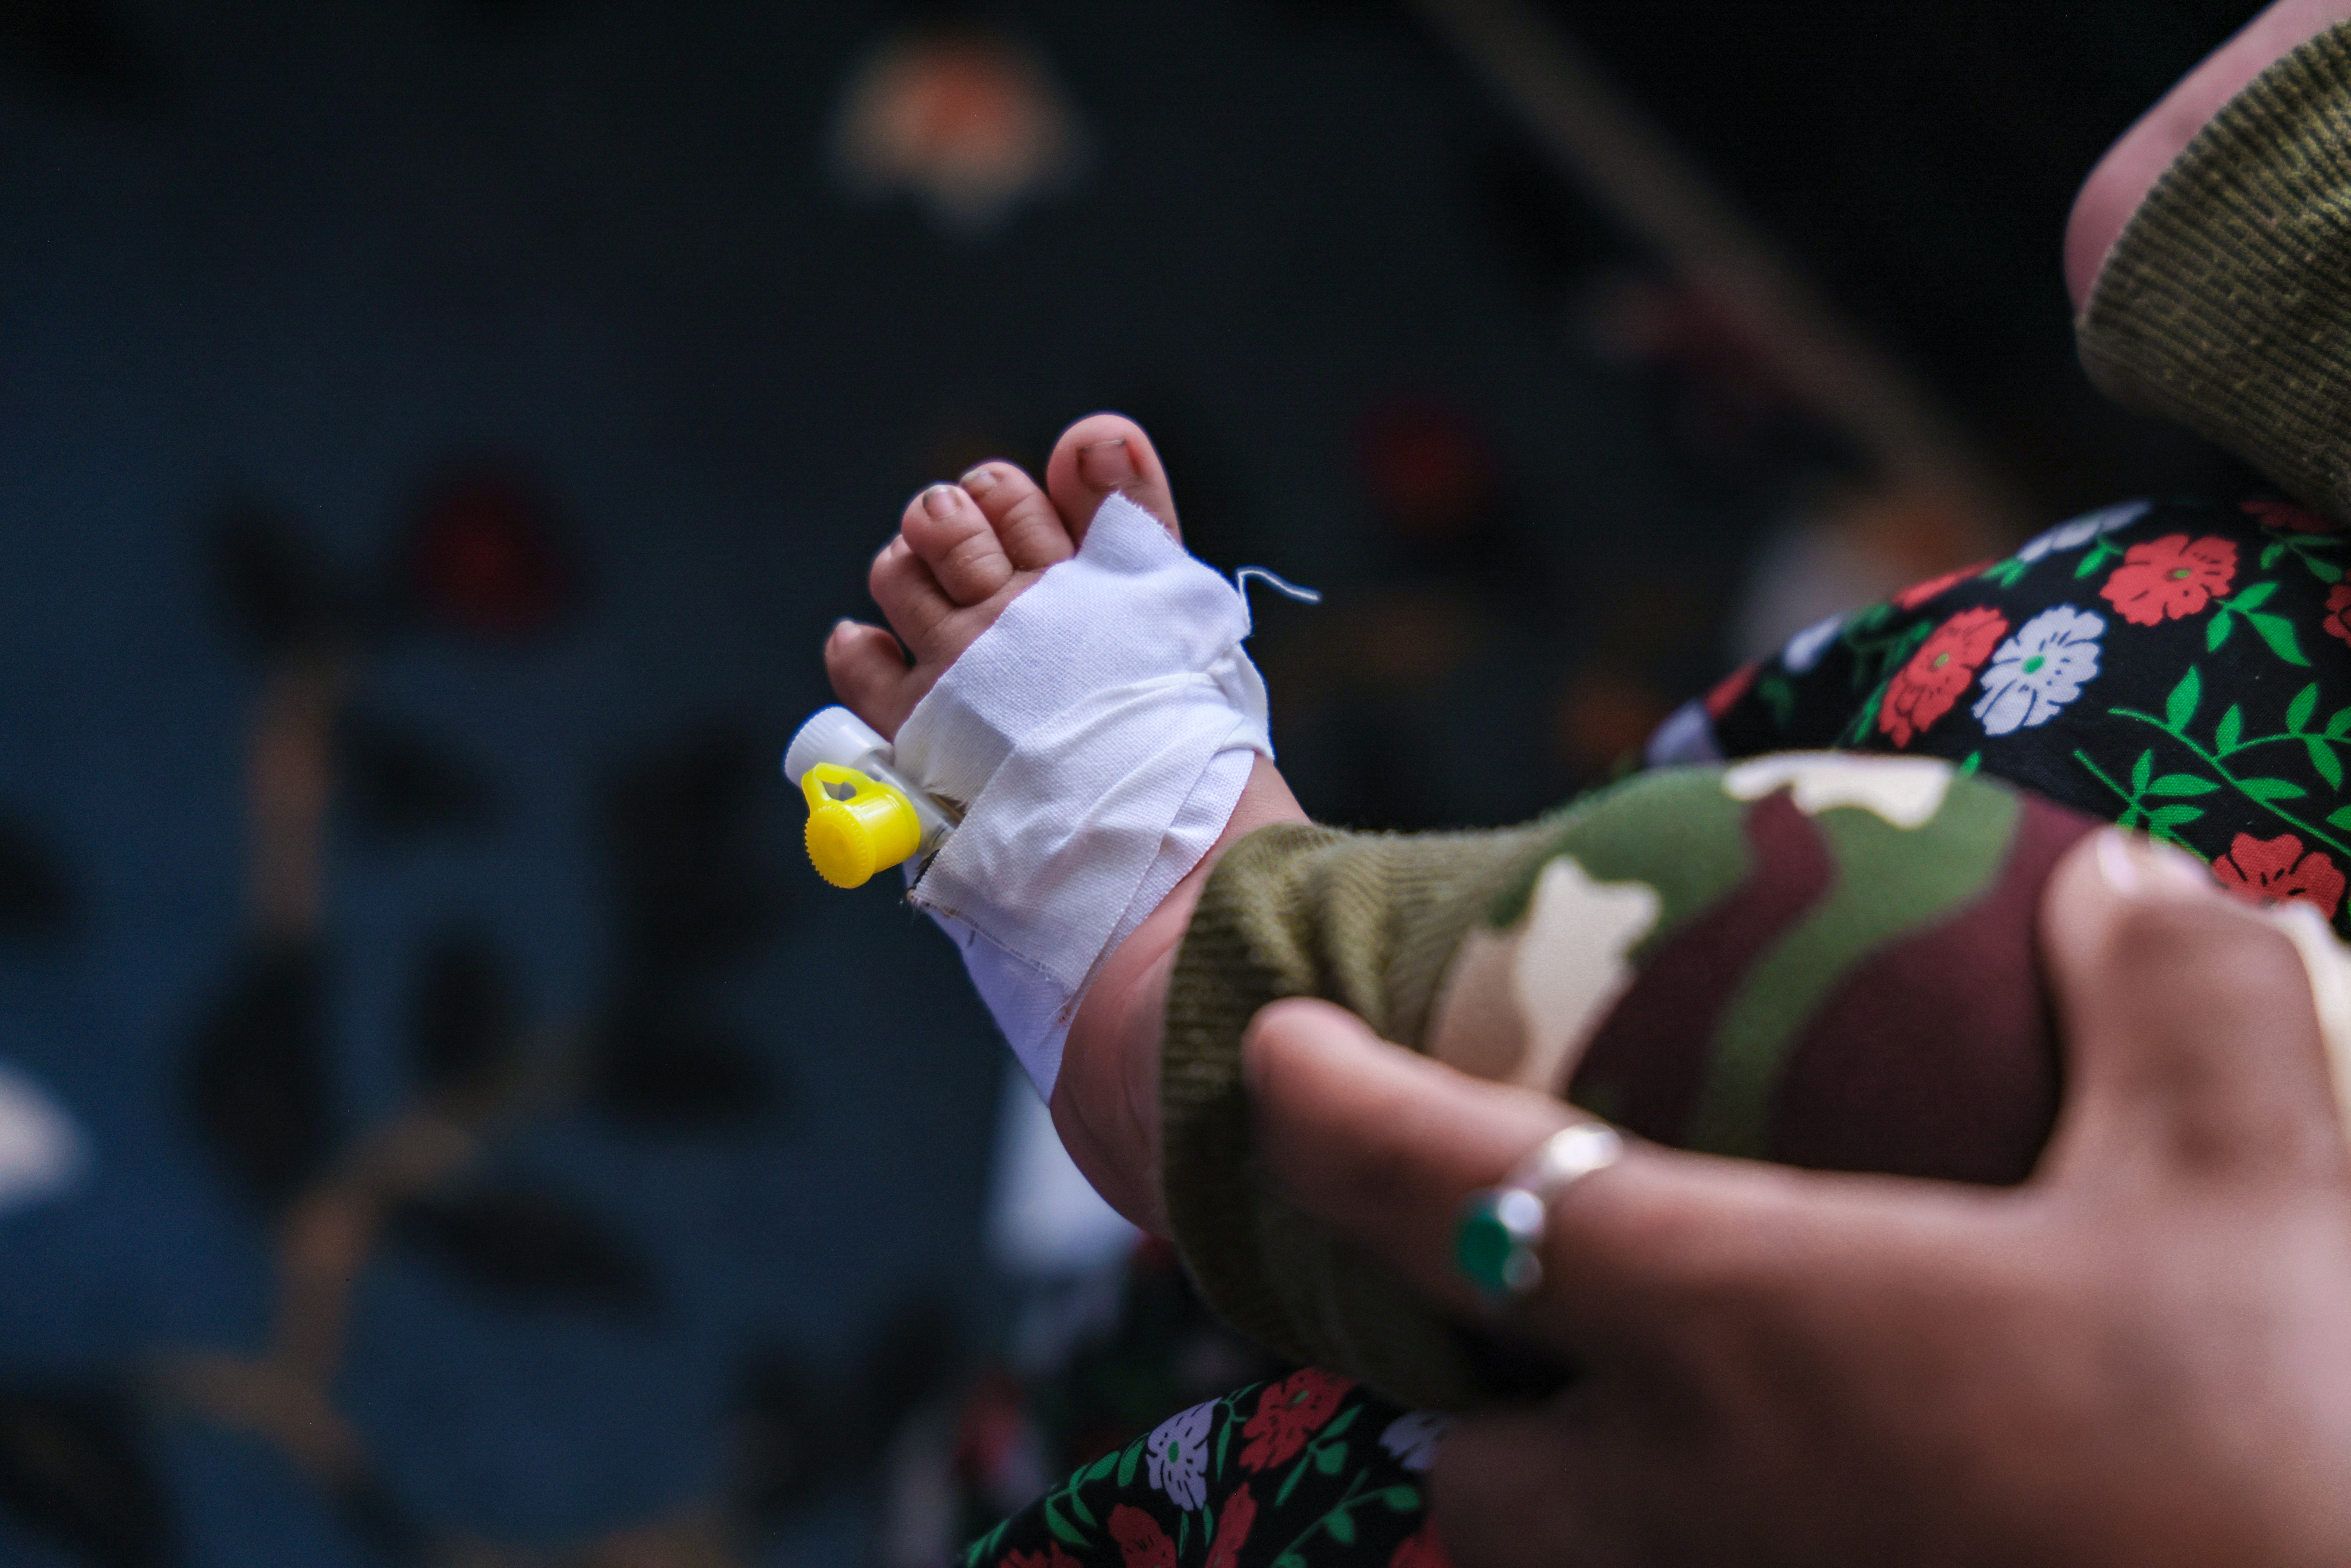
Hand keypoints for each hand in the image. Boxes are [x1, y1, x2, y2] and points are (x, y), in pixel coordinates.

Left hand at [1245, 829, 2350, 1566]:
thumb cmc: (2278, 1452)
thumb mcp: (2256, 1184)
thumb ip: (2178, 1003)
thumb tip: (2130, 886)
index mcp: (1742, 1327)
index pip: (1448, 1191)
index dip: (1329, 1111)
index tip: (1270, 1053)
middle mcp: (1690, 1497)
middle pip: (1459, 1459)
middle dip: (1443, 1385)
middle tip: (1498, 1299)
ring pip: (1549, 1566)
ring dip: (1549, 1492)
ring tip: (1629, 1417)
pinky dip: (1674, 1552)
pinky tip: (1789, 1508)